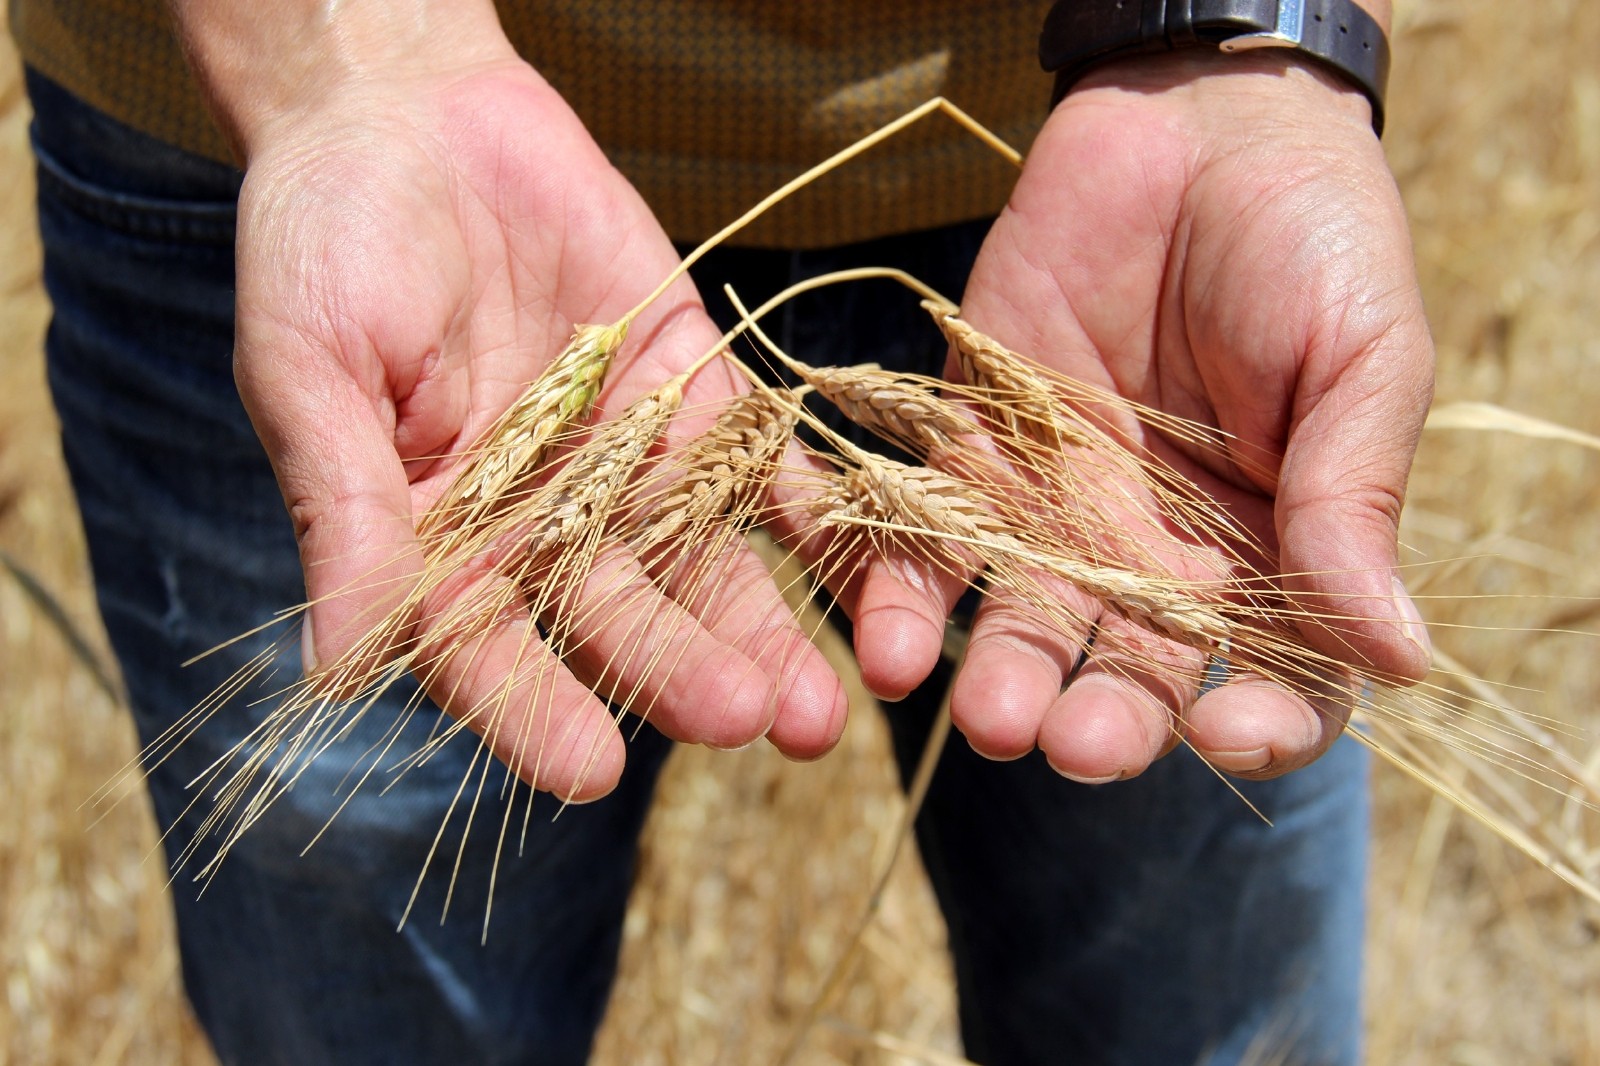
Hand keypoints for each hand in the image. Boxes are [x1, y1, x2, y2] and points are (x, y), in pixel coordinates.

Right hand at [182, 5, 845, 799]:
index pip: (487, 651)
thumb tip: (338, 663)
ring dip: (762, 629)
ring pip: (703, 562)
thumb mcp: (312, 368)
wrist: (411, 117)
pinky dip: (812, 511)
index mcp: (439, 542)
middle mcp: (542, 524)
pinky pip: (762, 463)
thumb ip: (345, 508)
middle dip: (681, 671)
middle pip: (618, 616)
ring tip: (821, 707)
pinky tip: (866, 566)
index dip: (533, 708)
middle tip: (747, 719)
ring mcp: (626, 462)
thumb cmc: (328, 242)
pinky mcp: (696, 394)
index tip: (590, 769)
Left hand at [853, 50, 1432, 780]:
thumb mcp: (1360, 358)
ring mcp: (1062, 508)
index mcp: (1277, 550)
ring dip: (1006, 680)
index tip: (1229, 727)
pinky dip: (909, 596)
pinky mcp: (973, 451)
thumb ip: (1355, 498)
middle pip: (1137, 672)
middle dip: (1108, 717)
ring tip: (992, 718)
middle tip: (1077, 743)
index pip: (1278, 676)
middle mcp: (1164, 553)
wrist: (1194, 124)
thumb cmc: (1309, 240)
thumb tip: (1401, 658)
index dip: (1260, 720)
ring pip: (1032, 624)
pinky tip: (896, 648)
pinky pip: (932, 540)